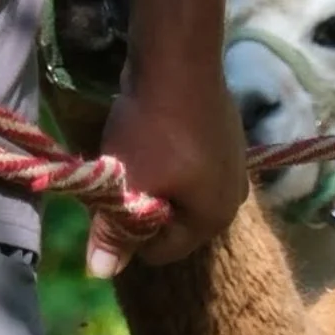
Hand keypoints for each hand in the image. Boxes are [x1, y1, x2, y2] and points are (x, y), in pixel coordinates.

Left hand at [89, 70, 248, 276]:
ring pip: (179, 190)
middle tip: (117, 177)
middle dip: (141, 206)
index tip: (109, 203)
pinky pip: (190, 164)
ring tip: (131, 153)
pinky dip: (168, 156)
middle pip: (173, 221)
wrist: (178, 59)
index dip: (127, 233)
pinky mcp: (227, 135)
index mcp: (215, 219)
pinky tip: (152, 133)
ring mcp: (235, 165)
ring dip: (152, 179)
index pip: (160, 251)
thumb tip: (100, 274)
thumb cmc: (152, 132)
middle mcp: (234, 198)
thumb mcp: (127, 187)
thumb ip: (113, 233)